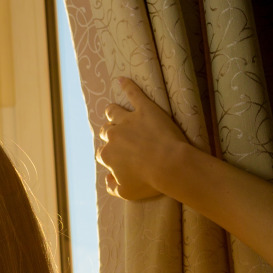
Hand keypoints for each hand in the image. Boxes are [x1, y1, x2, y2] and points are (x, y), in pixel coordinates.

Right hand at [96, 77, 190, 200]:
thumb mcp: (126, 193)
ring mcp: (128, 120)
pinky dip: (127, 86)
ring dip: (112, 113)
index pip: (102, 154)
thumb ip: (111, 186)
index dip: (110, 156)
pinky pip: (134, 93)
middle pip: (106, 131)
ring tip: (113, 111)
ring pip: (113, 112)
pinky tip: (123, 80)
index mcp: (107, 155)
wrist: (170, 165)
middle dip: (110, 134)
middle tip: (119, 137)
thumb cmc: (149, 181)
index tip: (118, 159)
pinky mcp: (145, 108)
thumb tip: (107, 179)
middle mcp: (113, 136)